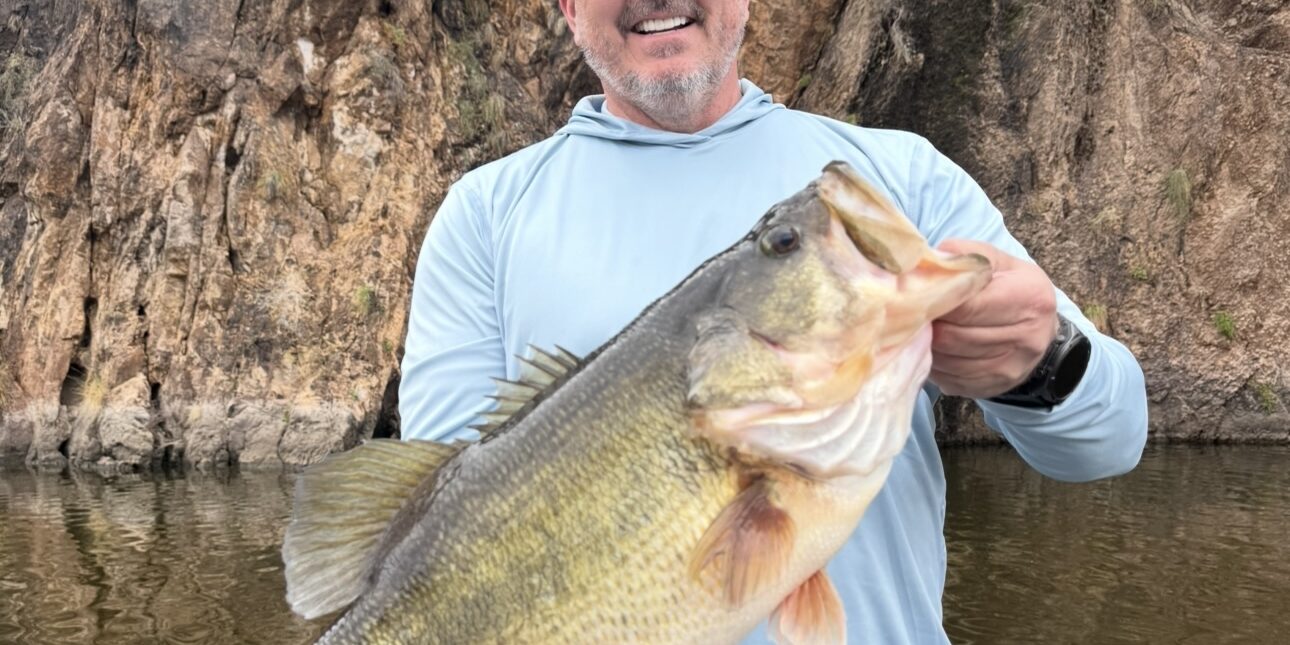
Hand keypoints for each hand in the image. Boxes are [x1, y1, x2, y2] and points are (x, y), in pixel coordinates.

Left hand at [929, 239, 1057, 398]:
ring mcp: (1008, 369)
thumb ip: (963, 256)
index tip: (913, 293)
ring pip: (947, 359)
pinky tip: (929, 347)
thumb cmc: (1011, 288)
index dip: (935, 300)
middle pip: (953, 336)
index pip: (968, 306)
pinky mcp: (990, 388)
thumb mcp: (997, 262)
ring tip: (917, 327)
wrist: (1039, 332)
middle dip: (926, 323)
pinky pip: (947, 377)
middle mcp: (1026, 338)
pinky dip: (932, 361)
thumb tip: (924, 263)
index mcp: (1030, 298)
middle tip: (907, 312)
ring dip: (925, 344)